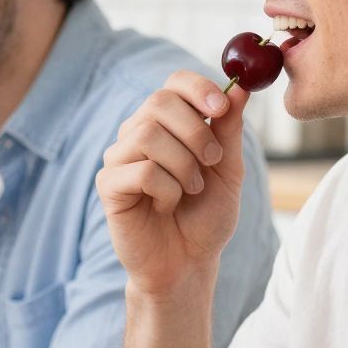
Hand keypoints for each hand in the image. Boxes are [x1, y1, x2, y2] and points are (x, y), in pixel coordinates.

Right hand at [95, 71, 248, 295]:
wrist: (188, 262)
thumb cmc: (205, 217)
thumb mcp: (227, 169)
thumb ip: (228, 130)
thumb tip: (239, 89)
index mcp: (167, 125)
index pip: (173, 84)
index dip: (197, 88)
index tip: (222, 108)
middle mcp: (137, 135)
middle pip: (158, 102)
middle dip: (196, 130)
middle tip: (213, 160)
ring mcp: (119, 159)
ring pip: (148, 134)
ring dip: (183, 164)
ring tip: (191, 190)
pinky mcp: (108, 186)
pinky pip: (140, 171)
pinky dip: (166, 189)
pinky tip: (167, 206)